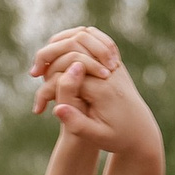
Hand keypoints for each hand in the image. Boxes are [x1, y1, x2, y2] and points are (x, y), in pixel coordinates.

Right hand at [31, 28, 160, 162]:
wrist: (142, 131)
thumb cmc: (119, 138)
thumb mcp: (98, 137)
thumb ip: (77, 124)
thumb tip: (56, 108)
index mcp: (104, 89)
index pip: (68, 72)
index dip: (49, 81)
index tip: (39, 100)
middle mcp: (110, 70)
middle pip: (73, 46)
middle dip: (49, 57)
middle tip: (33, 72)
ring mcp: (114, 61)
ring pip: (82, 36)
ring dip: (58, 44)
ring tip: (42, 62)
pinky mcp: (114, 59)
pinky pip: (92, 37)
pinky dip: (72, 40)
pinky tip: (58, 54)